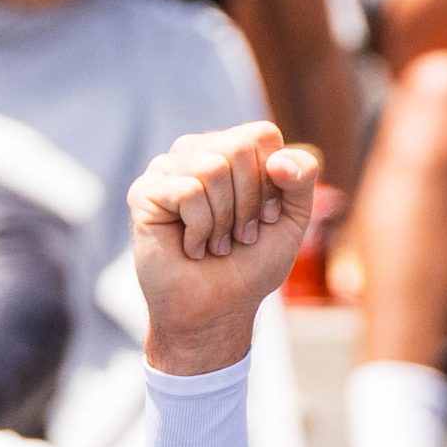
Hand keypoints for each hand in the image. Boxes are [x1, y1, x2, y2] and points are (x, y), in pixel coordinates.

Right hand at [131, 123, 320, 372]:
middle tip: (238, 236)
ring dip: (224, 220)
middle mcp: (196, 151)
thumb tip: (278, 159)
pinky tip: (192, 247)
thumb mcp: (292, 218)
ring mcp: (166, 169)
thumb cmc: (250, 265)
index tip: (263, 217)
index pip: (261, 135)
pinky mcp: (144, 192)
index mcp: (229, 150)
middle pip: (239, 148)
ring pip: (213, 168)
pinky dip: (201, 229)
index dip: (271, 181)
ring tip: (216, 243)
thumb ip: (302, 177)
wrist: (216, 311)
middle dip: (249, 203)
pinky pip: (188, 192)